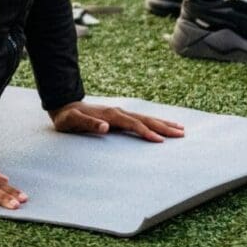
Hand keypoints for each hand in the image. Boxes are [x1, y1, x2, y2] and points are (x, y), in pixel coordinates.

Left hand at [50, 101, 184, 142]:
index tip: (160, 141)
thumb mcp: (73, 121)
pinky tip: (162, 125)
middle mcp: (118, 112)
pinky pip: (141, 119)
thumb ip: (88, 124)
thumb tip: (106, 128)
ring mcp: (120, 112)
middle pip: (145, 119)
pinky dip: (154, 122)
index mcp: (110, 115)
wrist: (64, 106)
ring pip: (146, 118)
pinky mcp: (120, 116)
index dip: (146, 132)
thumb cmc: (68, 117)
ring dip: (163, 123)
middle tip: (181, 133)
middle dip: (163, 127)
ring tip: (180, 128)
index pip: (133, 124)